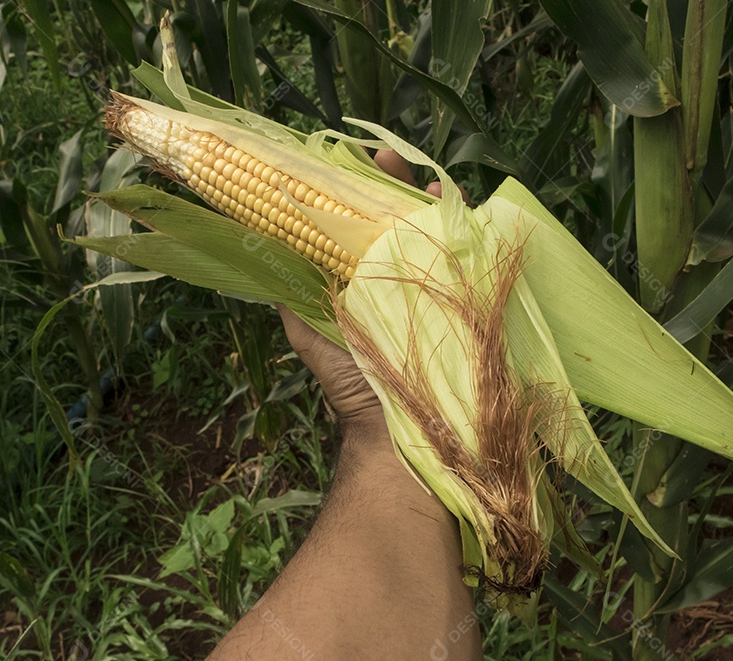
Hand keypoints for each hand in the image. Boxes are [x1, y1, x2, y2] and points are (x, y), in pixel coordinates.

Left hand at [279, 150, 447, 438]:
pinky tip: (454, 207)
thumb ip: (292, 298)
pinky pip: (467, 256)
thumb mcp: (311, 335)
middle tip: (386, 160)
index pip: (364, 224)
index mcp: (366, 280)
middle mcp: (402, 278)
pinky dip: (464, 228)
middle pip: (401, 218)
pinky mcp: (465, 300)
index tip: (352, 167)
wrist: (394, 429)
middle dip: (395, 185)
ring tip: (422, 178)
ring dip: (430, 200)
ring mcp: (436, 287)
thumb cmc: (352, 384)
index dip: (360, 194)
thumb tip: (264, 252)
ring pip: (435, 230)